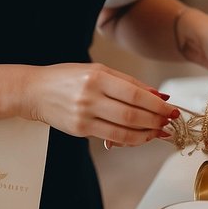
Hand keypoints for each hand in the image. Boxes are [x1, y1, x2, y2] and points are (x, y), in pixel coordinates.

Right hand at [22, 63, 176, 147]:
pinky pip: (111, 137)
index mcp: (97, 77)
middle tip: (170, 121)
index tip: (171, 108)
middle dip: (156, 120)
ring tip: (159, 131)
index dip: (157, 105)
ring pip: (123, 130)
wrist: (35, 91)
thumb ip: (129, 82)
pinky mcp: (79, 130)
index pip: (135, 95)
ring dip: (146, 133)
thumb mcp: (99, 70)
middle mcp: (90, 97)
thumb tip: (158, 95)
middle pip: (132, 115)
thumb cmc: (69, 76)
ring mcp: (83, 116)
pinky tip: (141, 136)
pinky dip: (130, 139)